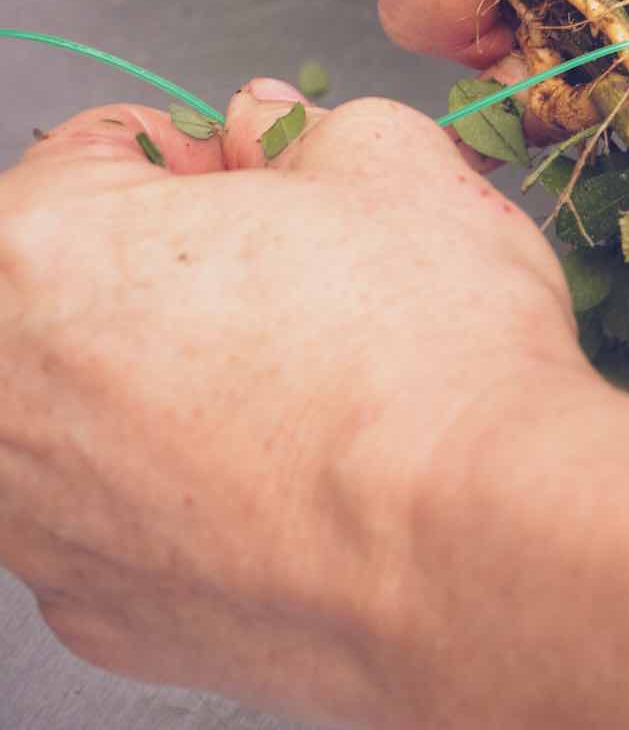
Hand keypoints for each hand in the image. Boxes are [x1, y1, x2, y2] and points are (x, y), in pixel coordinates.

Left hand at [0, 80, 591, 724]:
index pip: (88, 155)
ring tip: (309, 385)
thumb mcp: (390, 159)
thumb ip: (299, 125)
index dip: (201, 152)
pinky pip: (132, 519)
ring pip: (99, 412)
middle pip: (79, 289)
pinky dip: (197, 489)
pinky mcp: (103, 608)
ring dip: (180, 379)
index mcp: (39, 250)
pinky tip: (295, 477)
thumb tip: (271, 132)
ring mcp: (40, 521)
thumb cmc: (424, 351)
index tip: (263, 184)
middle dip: (178, 267)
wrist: (476, 542)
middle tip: (297, 279)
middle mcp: (2, 395)